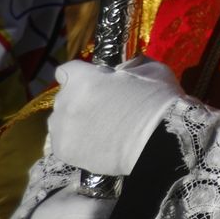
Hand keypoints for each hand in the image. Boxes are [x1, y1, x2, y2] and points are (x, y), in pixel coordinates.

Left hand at [49, 57, 183, 176]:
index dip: (80, 76)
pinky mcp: (63, 151)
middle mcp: (65, 101)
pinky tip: (96, 144)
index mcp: (83, 78)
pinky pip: (63, 143)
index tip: (94, 83)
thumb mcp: (151, 71)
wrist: (159, 142)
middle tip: (104, 109)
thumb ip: (128, 67)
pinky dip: (76, 143)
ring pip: (61, 121)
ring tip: (99, 130)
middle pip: (64, 97)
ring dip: (75, 122)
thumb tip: (122, 70)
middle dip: (80, 100)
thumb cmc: (158, 102)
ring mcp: (62, 128)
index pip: (66, 71)